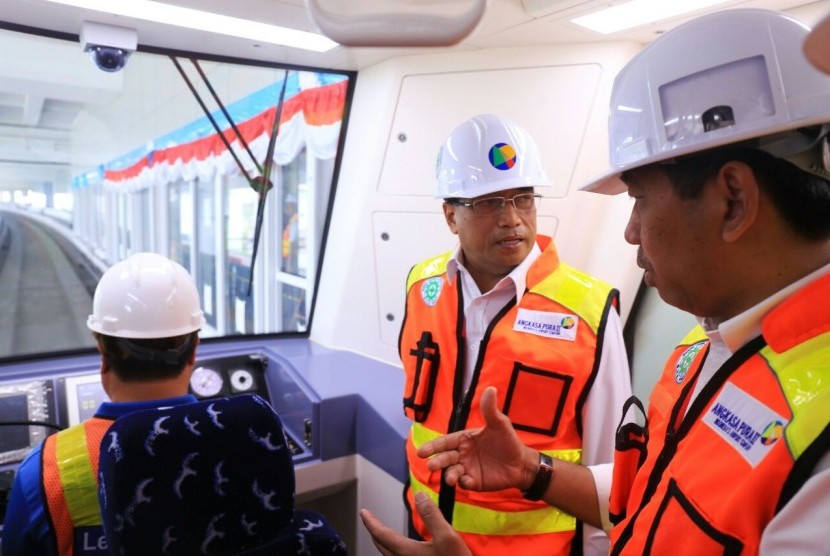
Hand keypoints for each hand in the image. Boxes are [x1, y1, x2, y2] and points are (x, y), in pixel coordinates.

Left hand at [359, 491, 470, 555]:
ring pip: (388, 555)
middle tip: (371, 521)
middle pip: (381, 546)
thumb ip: (432, 515)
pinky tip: (403, 550)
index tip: (363, 512)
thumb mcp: (447, 537)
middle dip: (375, 532)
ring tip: (384, 534)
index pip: (380, 533)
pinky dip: (393, 551)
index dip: (370, 521)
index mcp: (406, 551)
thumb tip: (420, 496)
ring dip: (383, 543)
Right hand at [417, 386, 535, 491]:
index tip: (421, 452)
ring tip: (449, 478)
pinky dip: (463, 482)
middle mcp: (462, 454)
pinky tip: (466, 481)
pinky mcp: (474, 482)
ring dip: (449, 474)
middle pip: (445, 457)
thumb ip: (490, 409)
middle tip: (431, 466)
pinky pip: (465, 483)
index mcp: (464, 439)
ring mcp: (467, 468)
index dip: (433, 446)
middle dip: (437, 461)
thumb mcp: (499, 424)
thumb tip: (490, 388)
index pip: (445, 442)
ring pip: (452, 471)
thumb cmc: (507, 441)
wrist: (521, 463)